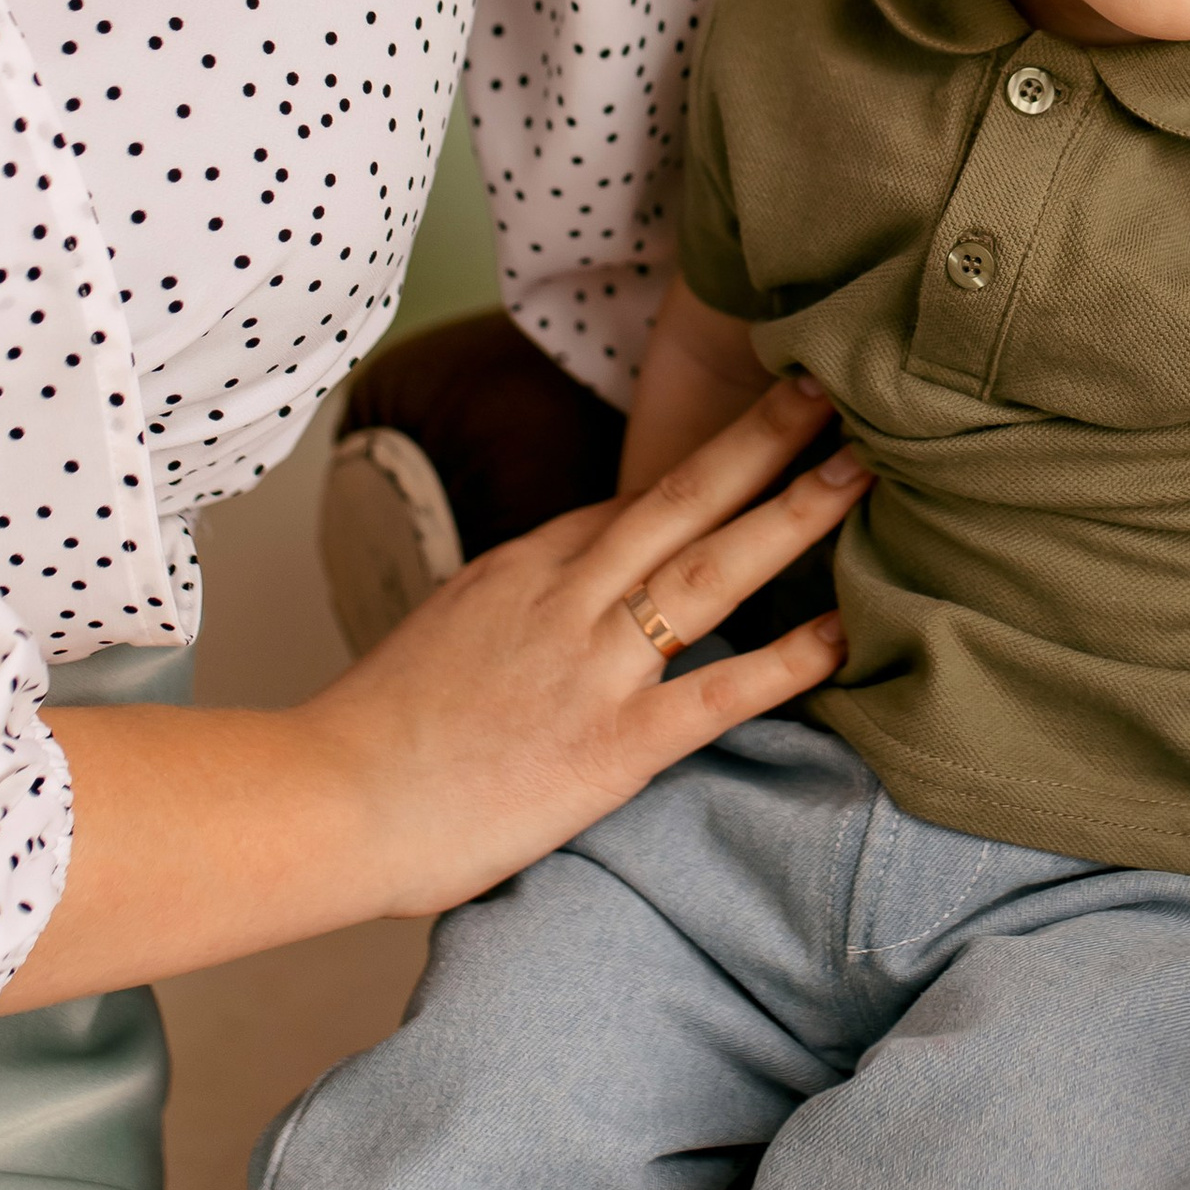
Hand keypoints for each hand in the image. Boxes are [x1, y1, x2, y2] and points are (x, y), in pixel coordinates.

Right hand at [309, 372, 865, 918]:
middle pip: (682, 497)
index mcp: (523, 569)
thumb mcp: (448, 637)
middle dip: (764, 439)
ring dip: (794, 514)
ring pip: (712, 570)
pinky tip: (846, 635)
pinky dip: (789, 661)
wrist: (327, 800)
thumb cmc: (377, 737)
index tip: (767, 427)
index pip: (630, 502)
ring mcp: (591, 665)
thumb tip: (555, 616)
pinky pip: (718, 693)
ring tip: (863, 471)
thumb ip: (514, 613)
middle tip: (833, 388)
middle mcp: (565, 597)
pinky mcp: (610, 744)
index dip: (707, 462)